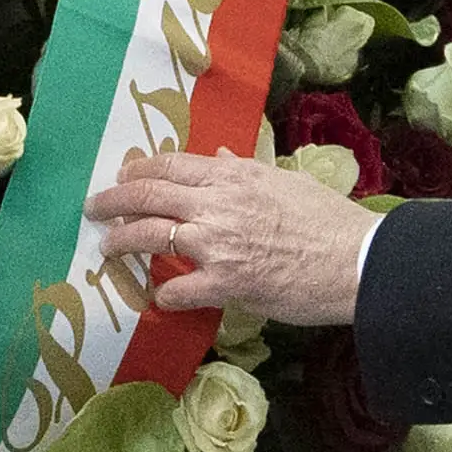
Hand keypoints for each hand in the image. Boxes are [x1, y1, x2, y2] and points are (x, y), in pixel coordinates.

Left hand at [84, 151, 377, 325]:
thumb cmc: (328, 220)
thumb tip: (216, 153)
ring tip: (106, 248)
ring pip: (151, 237)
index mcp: (234, 176)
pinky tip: (160, 298)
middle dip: (114, 201)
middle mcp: (218, 204)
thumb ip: (244, 169)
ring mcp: (218, 244)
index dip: (139, 170)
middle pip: (150, 196)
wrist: (356, 260)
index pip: (172, 165)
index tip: (122, 176)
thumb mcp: (285, 181)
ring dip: (122, 242)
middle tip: (94, 209)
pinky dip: (164, 294)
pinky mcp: (226, 283)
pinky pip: (179, 289)